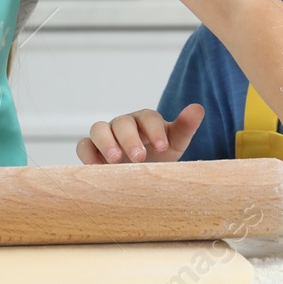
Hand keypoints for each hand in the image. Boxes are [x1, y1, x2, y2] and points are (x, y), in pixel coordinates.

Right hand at [78, 104, 204, 163]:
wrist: (143, 175)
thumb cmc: (159, 155)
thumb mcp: (175, 143)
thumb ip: (185, 127)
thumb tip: (198, 108)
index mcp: (145, 120)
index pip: (148, 117)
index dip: (154, 130)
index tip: (163, 147)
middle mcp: (124, 124)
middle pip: (122, 123)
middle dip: (130, 139)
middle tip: (139, 157)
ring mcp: (106, 135)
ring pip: (99, 129)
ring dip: (106, 143)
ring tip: (115, 161)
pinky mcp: (91, 149)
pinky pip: (84, 145)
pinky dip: (87, 153)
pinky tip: (96, 167)